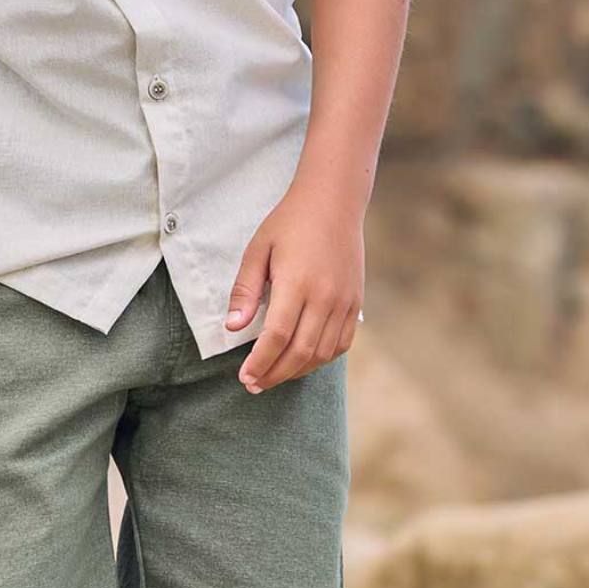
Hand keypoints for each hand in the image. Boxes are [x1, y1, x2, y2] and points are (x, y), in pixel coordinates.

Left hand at [225, 181, 364, 392]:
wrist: (334, 203)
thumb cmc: (289, 224)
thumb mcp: (257, 250)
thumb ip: (245, 291)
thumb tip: (232, 327)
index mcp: (297, 283)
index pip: (277, 337)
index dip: (260, 362)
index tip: (244, 376)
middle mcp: (325, 297)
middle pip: (300, 352)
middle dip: (274, 374)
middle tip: (253, 384)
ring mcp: (345, 302)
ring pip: (322, 353)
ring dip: (296, 371)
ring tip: (273, 376)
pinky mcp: (356, 303)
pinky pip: (341, 343)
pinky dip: (321, 359)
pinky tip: (302, 361)